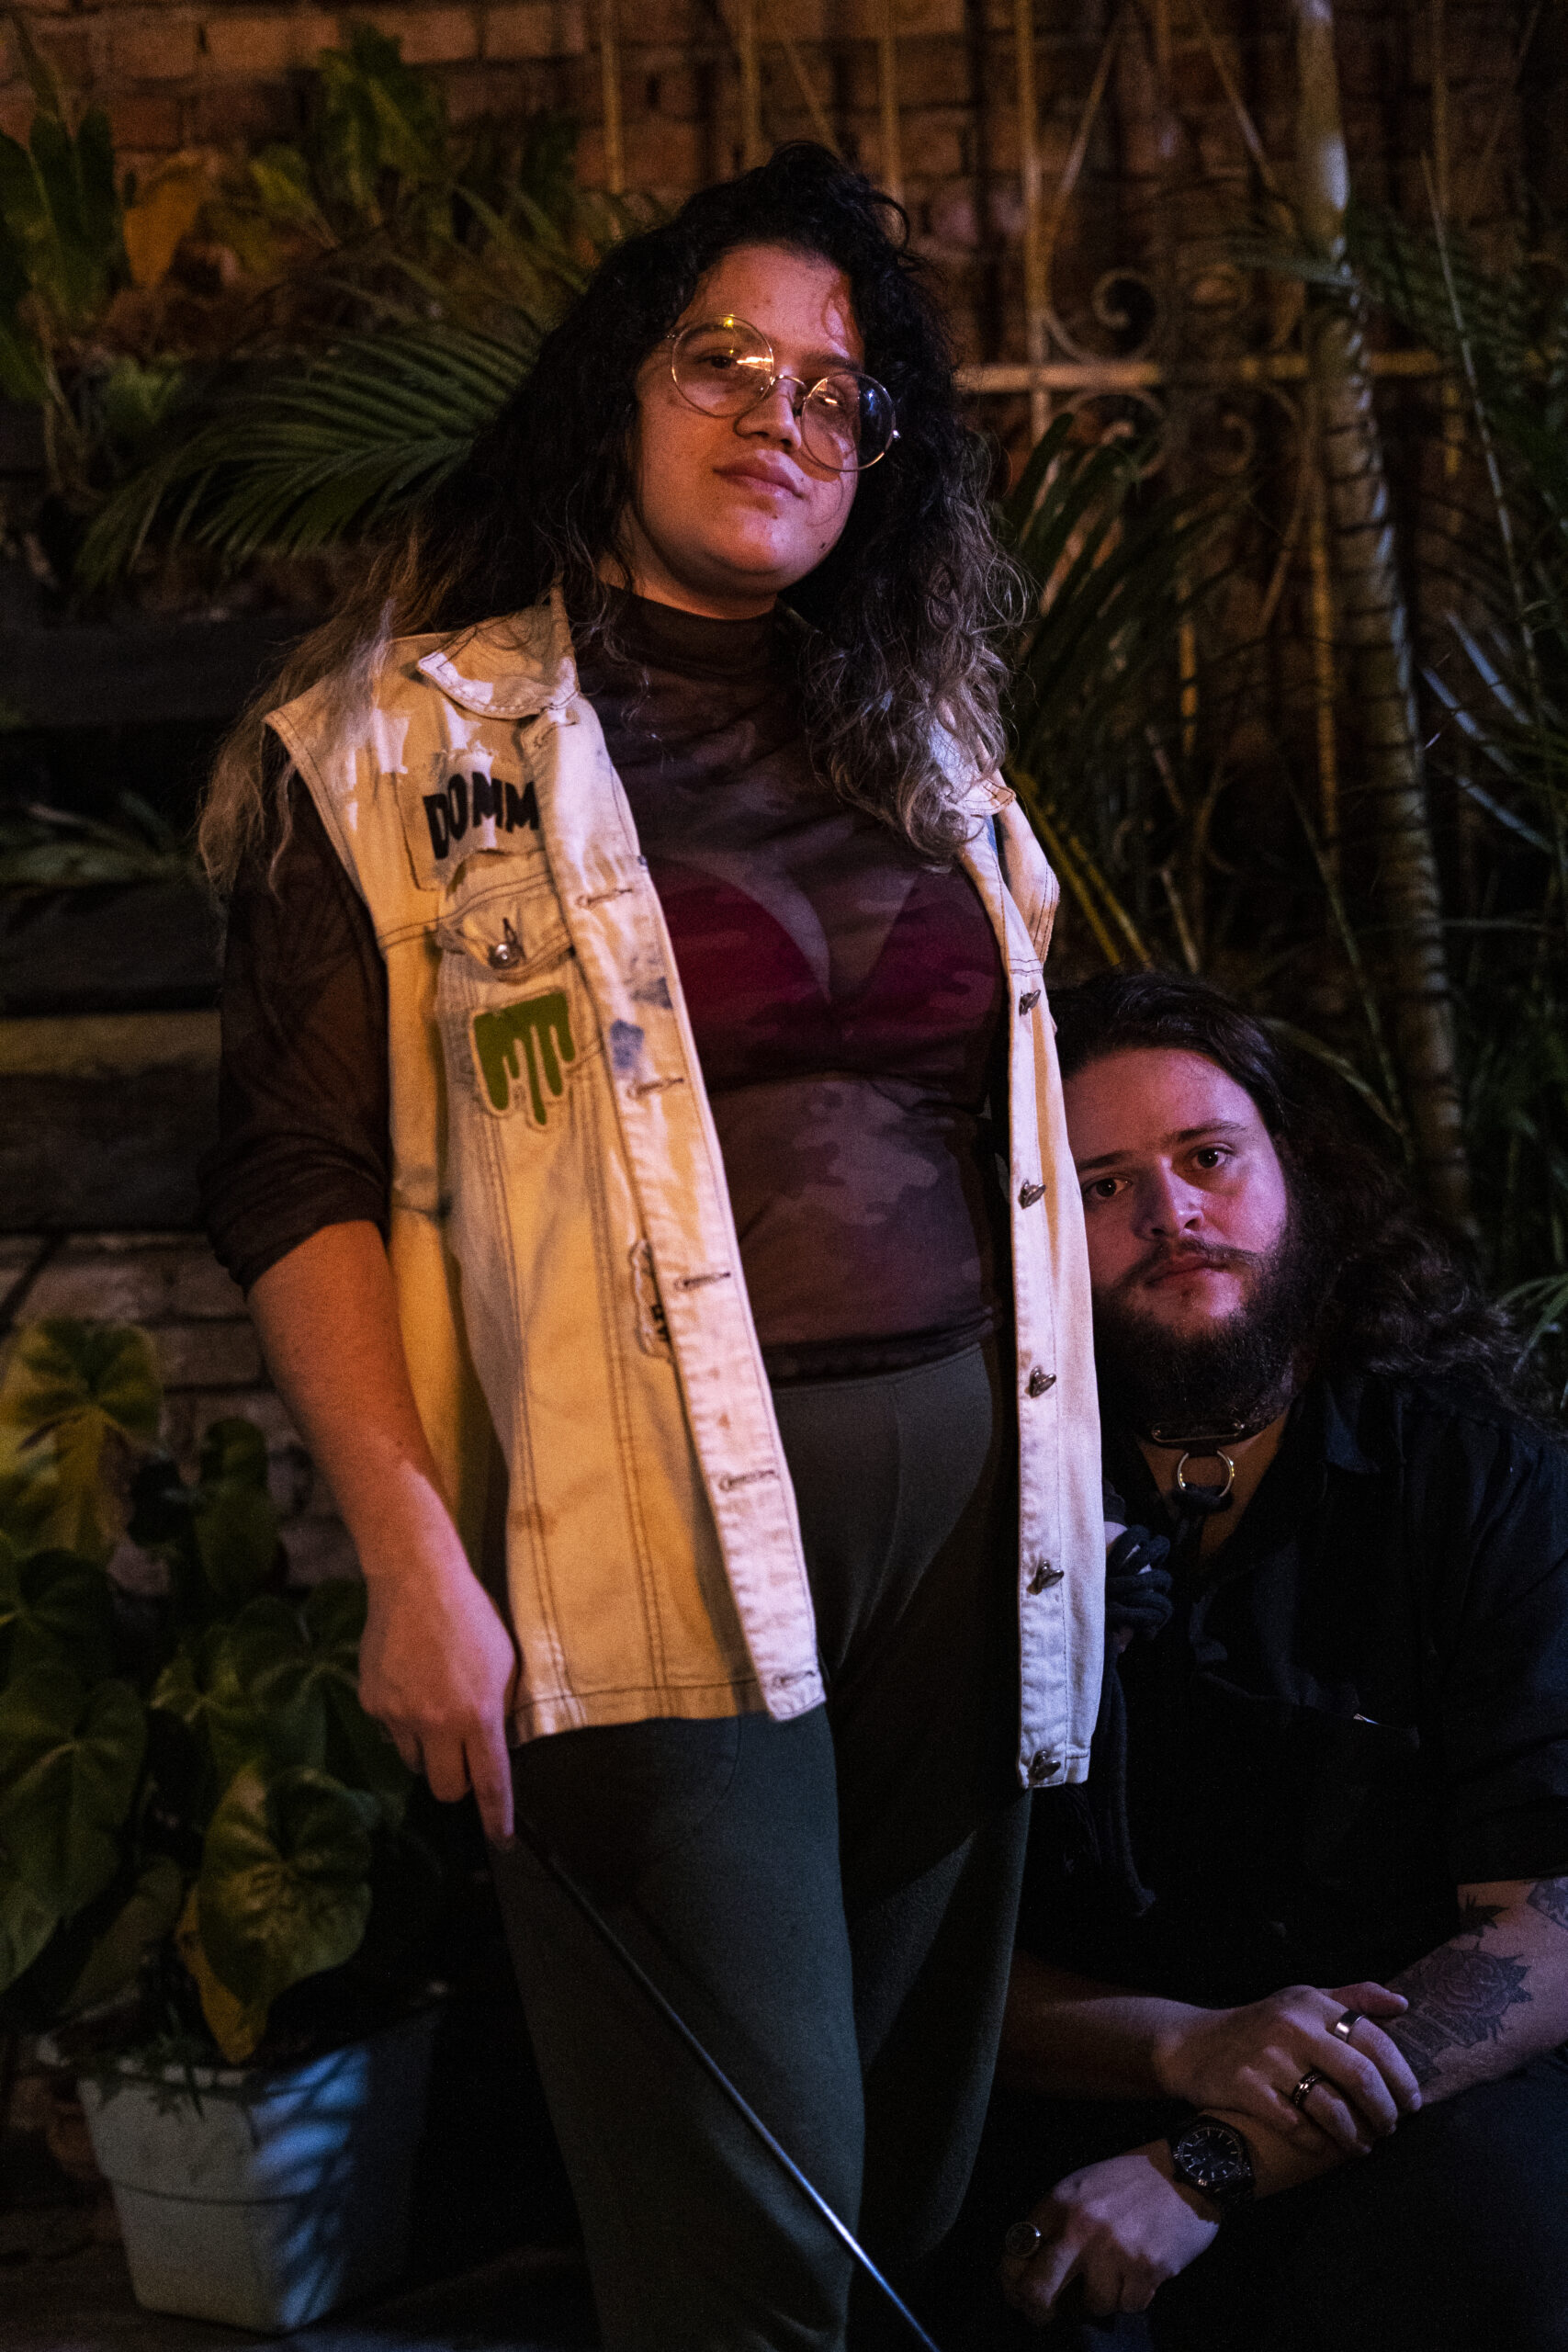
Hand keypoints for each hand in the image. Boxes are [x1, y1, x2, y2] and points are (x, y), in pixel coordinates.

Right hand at [358, 1546, 518, 1845]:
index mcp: (479, 1714)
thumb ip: (500, 1708)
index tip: (501, 1840)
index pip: (489, 1782)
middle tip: (459, 1761)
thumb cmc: (471, 1616)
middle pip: (445, 1788)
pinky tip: (408, 1682)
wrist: (415, 1580)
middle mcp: (438, 1723)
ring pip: (413, 1761)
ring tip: (431, 1704)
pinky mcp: (372, 1702)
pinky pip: (388, 1730)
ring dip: (426, 1748)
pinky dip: (400, 1719)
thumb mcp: (505, 1661)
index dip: (495, 1816)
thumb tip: (495, 1744)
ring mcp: (399, 1715)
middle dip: (455, 1785)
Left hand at [1000, 2148, 1217, 2324]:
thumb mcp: (1084, 2186)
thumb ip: (1057, 2220)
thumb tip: (1032, 2264)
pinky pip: (1128, 2305)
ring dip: (1103, 2297)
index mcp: (1060, 2201)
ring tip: (1117, 2275)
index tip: (1017, 2296)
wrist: (1186, 2171)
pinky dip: (1134, 2296)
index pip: (1017, 2252)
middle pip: (1040, 2291)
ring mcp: (1112, 2251)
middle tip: (1046, 2316)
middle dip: (1039, 2311)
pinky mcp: (1145, 2270)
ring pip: (1092, 2304)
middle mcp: (1080, 2227)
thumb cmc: (1132, 2180)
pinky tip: (1141, 2273)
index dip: (1011, 2283)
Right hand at [1155, 1982, 1420, 2153]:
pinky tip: (1324, 2147)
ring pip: (1331, 2107)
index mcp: (1312, 2003)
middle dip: (1385, 2111)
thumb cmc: (1260, 2025)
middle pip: (1360, 2076)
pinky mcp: (1246, 2088)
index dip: (1401, 2075)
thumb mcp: (1302, 2000)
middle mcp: (1292, 2026)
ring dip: (1356, 2135)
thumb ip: (1352, 1999)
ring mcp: (1268, 2058)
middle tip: (1390, 2128)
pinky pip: (1296, 2125)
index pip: (1374, 2039)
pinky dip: (1318, 2143)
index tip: (1411, 2102)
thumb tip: (1403, 2006)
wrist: (1193, 2044)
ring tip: (1363, 2145)